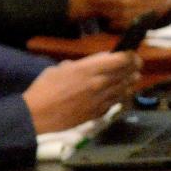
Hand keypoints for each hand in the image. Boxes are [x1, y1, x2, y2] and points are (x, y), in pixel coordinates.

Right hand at [23, 52, 140, 133]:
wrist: (37, 116)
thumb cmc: (43, 89)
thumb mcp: (59, 69)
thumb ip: (80, 65)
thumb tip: (91, 65)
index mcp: (89, 69)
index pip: (123, 59)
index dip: (130, 55)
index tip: (129, 54)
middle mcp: (100, 83)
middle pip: (129, 73)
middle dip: (133, 67)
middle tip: (133, 65)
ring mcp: (102, 99)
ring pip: (127, 88)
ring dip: (129, 82)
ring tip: (127, 79)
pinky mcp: (99, 113)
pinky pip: (117, 102)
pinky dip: (119, 96)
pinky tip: (116, 94)